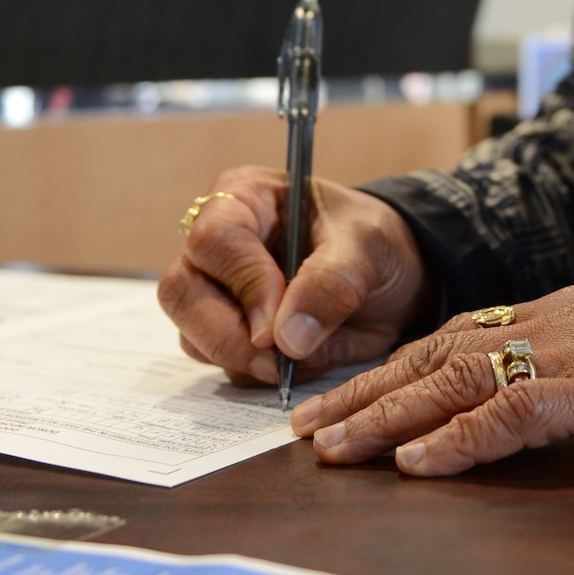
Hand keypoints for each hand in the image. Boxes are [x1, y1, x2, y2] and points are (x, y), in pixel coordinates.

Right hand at [157, 168, 437, 384]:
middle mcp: (217, 244)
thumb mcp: (368, 247)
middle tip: (276, 362)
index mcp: (245, 199)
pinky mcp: (226, 333)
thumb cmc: (374, 242)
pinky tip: (297, 362)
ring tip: (300, 356)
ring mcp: (215, 292)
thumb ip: (332, 282)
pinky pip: (221, 365)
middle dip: (225, 335)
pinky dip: (256, 375)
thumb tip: (286, 338)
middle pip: (181, 291)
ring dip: (242, 361)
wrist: (393, 277)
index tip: (275, 326)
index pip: (215, 239)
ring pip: (193, 336)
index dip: (243, 284)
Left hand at [291, 284, 573, 474]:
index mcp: (564, 315)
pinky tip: (416, 463)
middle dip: (364, 392)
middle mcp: (558, 322)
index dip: (393, 371)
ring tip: (333, 449)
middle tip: (302, 429)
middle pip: (437, 353)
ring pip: (458, 377)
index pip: (456, 339)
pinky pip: (514, 412)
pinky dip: (459, 437)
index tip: (341, 402)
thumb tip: (531, 417)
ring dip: (388, 416)